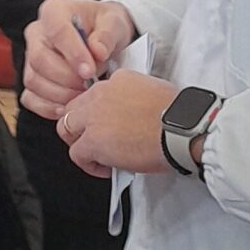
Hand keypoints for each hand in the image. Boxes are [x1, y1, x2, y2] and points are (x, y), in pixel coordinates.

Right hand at [21, 0, 137, 119]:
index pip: (56, 31)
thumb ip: (107, 35)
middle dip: (67, 78)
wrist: (103, 36)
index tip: (89, 71)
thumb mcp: (114, 23)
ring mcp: (31, 57)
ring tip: (84, 95)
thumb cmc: (105, 26)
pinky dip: (48, 107)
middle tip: (90, 85)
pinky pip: (30, 98)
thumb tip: (97, 51)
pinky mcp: (33, 78)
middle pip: (39, 59)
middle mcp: (37, 33)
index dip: (72, 53)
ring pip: (33, 80)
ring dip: (60, 94)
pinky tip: (69, 107)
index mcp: (54, 11)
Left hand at [57, 71, 179, 177]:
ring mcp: (94, 116)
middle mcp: (101, 93)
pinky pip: (76, 154)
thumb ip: (135, 97)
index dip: (98, 112)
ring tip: (95, 155)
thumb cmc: (179, 115)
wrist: (182, 129)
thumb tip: (133, 114)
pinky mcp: (93, 140)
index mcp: (118, 80)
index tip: (107, 124)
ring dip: (79, 142)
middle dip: (80, 125)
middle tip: (93, 140)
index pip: (95, 94)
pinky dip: (88, 164)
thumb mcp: (155, 91)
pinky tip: (105, 168)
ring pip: (67, 128)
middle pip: (74, 108)